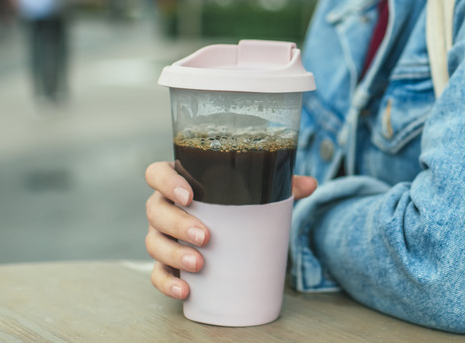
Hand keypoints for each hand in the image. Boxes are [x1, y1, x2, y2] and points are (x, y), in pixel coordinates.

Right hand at [144, 161, 317, 298]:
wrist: (229, 233)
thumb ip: (281, 185)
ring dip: (173, 254)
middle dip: (179, 224)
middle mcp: (163, 206)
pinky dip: (167, 282)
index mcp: (178, 181)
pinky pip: (157, 273)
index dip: (166, 182)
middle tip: (206, 237)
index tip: (188, 194)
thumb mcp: (256, 192)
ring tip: (199, 264)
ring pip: (154, 243)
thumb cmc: (235, 205)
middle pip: (156, 211)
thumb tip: (311, 184)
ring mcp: (161, 235)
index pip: (156, 174)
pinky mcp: (164, 263)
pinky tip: (185, 289)